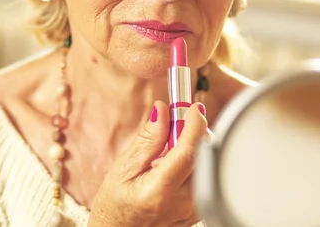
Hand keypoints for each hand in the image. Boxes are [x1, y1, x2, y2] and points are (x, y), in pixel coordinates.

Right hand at [87, 101, 207, 226]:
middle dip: (192, 133)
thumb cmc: (115, 206)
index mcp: (159, 191)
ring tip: (166, 155)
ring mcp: (192, 210)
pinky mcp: (198, 211)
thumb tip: (162, 110)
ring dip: (191, 149)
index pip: (189, 151)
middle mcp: (181, 204)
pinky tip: (173, 169)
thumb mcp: (123, 168)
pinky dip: (192, 164)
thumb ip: (148, 139)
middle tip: (174, 127)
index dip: (194, 124)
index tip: (192, 108)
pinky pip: (204, 177)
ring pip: (205, 164)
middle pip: (202, 155)